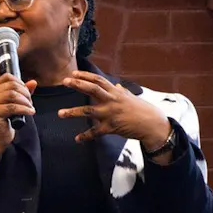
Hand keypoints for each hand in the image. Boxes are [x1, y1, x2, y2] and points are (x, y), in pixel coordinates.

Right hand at [0, 74, 36, 145]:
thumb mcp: (16, 102)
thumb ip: (23, 92)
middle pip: (12, 86)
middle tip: (30, 102)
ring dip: (25, 101)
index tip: (26, 92)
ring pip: (12, 95)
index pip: (7, 77)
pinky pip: (12, 107)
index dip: (20, 83)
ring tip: (30, 108)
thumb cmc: (6, 119)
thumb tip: (33, 82)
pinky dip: (24, 109)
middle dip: (25, 93)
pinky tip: (30, 112)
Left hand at [56, 71, 171, 148]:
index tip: (73, 73)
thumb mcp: (131, 97)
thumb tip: (117, 85)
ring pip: (88, 111)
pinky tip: (77, 139)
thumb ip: (122, 91)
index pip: (98, 80)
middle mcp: (112, 100)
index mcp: (115, 92)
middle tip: (64, 81)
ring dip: (72, 112)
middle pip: (92, 89)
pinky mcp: (111, 127)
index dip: (85, 76)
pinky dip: (85, 136)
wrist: (152, 124)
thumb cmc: (141, 110)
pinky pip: (95, 132)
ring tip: (60, 113)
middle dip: (78, 85)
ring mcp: (110, 114)